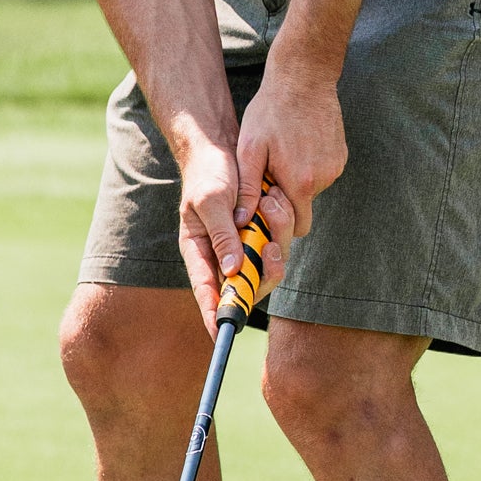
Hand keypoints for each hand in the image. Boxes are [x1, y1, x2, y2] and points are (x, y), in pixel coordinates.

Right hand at [175, 131, 297, 333]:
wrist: (221, 147)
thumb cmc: (208, 173)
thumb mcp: (212, 201)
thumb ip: (223, 236)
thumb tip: (232, 272)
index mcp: (199, 250)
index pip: (207, 290)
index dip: (215, 313)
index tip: (223, 333)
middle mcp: (221, 253)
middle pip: (247, 283)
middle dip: (264, 268)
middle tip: (270, 245)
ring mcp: (242, 245)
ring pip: (267, 263)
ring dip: (276, 237)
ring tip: (272, 203)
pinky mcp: (258, 233)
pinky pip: (276, 243)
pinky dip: (281, 225)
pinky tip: (275, 201)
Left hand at [236, 48, 346, 242]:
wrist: (304, 78)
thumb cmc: (270, 112)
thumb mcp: (250, 149)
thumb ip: (249, 189)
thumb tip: (242, 220)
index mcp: (301, 183)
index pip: (298, 227)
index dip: (280, 221)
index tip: (266, 200)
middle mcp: (324, 179)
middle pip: (305, 209)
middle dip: (288, 202)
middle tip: (271, 175)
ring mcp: (335, 167)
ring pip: (313, 190)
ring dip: (297, 182)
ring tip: (282, 154)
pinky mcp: (340, 156)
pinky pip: (322, 174)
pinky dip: (308, 168)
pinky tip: (296, 146)